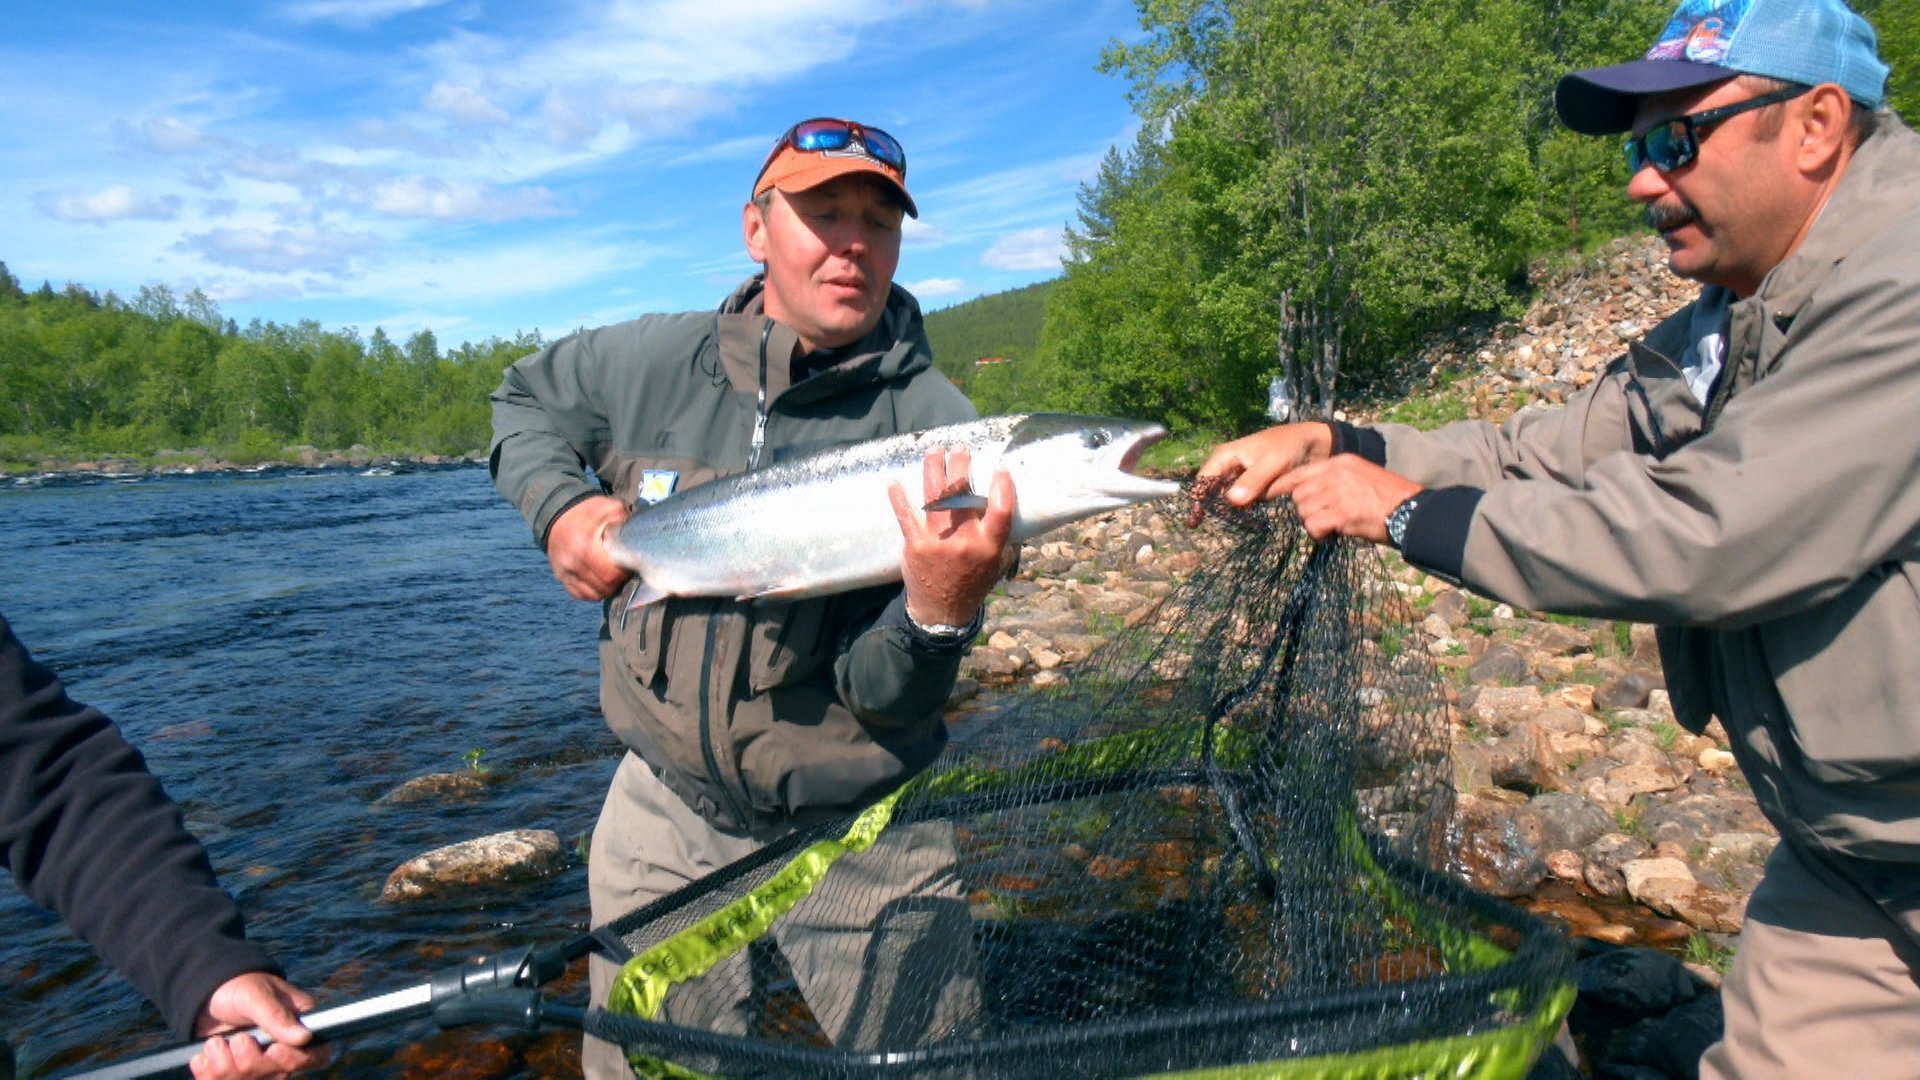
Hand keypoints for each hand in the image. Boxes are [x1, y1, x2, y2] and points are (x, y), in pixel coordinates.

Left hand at [189, 972, 324, 1078]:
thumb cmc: (240, 987)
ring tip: (215, 1044)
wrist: (207, 996)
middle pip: (278, 1074)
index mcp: (301, 1027)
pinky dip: (208, 1073)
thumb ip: (277, 1016)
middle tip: (237, 1038)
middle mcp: (285, 1050)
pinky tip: (204, 1057)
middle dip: (249, 1060)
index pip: (315, 1055)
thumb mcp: (256, 995)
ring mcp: (260, 1065)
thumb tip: (304, 1037)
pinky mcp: (236, 1074)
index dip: (295, 1059)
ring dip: (224, 1065)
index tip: (273, 1050)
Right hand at [546, 496, 631, 600]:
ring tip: (612, 574)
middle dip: (617, 582)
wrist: (558, 513)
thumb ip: (626, 524)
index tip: (629, 564)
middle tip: (623, 570)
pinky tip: (599, 579)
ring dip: (606, 588)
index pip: (610, 576)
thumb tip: (641, 540)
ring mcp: (565, 573)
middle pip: (603, 588)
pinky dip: (593, 590)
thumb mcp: (610, 509)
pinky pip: (581, 595)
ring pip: (593, 595)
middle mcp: (572, 564)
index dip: (623, 573)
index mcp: (585, 548)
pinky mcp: (561, 578)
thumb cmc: (588, 512)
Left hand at [887, 447, 1016, 626]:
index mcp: (988, 546)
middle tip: (960, 449)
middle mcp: (964, 541)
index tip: (999, 467)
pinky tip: (894, 481)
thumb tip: (1003, 501)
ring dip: (934, 469)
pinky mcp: (915, 545)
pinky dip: (899, 498)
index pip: (1000, 512)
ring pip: (936, 497)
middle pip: (963, 495)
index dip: (1002, 487)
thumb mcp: (996, 562)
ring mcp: (937, 541)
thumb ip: (999, 535)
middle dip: (961, 466)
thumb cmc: (973, 581)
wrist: (943, 610)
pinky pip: (906, 516)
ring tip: (934, 451)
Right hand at [1189, 423, 1334, 522]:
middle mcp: (1229, 466)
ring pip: (1230, 499)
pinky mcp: (1254, 486)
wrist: (1313, 443)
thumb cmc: (1289, 447)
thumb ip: (1252, 481)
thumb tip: (1231, 501)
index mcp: (1225, 456)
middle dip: (1216, 508)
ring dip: (1236, 510)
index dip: (1198, 499)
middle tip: (1216, 523)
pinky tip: (1257, 509)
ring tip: (1247, 510)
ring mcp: (1241, 477)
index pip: (1204, 480)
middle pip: (1213, 492)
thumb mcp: (1271, 463)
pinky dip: (1249, 508)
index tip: (1196, 520)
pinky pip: (1246, 501)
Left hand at [1270, 456, 1422, 543]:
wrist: (1412, 511)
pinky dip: (1320, 535)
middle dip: (1306, 509)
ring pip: (1304, 511)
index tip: (1269, 494)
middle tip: (1324, 518)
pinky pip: (1314, 526)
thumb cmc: (1390, 499)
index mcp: (1341, 462)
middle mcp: (1335, 473)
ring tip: (1333, 527)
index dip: (1283, 485)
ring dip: (1314, 523)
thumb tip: (1316, 494)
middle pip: (1299, 494)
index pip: (1300, 472)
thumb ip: (1338, 480)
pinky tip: (1333, 534)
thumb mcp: (1362, 476)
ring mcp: (1337, 492)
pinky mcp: (1340, 513)